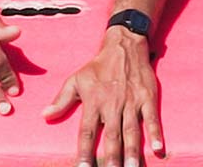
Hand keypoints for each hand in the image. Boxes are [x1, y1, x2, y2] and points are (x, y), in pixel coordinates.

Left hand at [43, 27, 163, 166]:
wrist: (123, 46)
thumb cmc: (97, 67)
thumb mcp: (75, 80)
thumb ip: (61, 100)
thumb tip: (44, 116)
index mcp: (94, 102)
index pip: (86, 132)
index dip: (84, 151)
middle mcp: (112, 105)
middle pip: (111, 136)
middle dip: (111, 158)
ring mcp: (131, 102)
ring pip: (131, 131)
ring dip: (132, 152)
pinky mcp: (147, 98)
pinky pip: (152, 118)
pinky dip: (155, 133)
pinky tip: (158, 149)